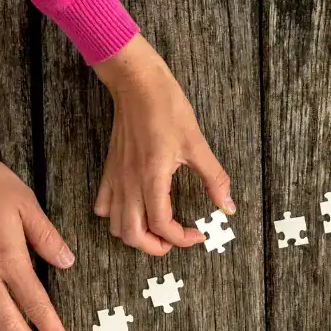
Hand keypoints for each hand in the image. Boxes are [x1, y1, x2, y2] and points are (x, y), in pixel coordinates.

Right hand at [91, 36, 232, 255]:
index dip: (182, 239)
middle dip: (155, 247)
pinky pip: (103, 206)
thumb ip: (214, 178)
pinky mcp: (109, 171)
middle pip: (133, 236)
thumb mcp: (197, 143)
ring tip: (157, 228)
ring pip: (116, 226)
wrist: (137, 83)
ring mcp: (116, 178)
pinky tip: (135, 208)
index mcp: (153, 177)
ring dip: (136, 235)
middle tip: (175, 239)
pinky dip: (117, 217)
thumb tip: (227, 206)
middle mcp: (130, 182)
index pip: (162, 225)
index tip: (198, 233)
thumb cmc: (167, 107)